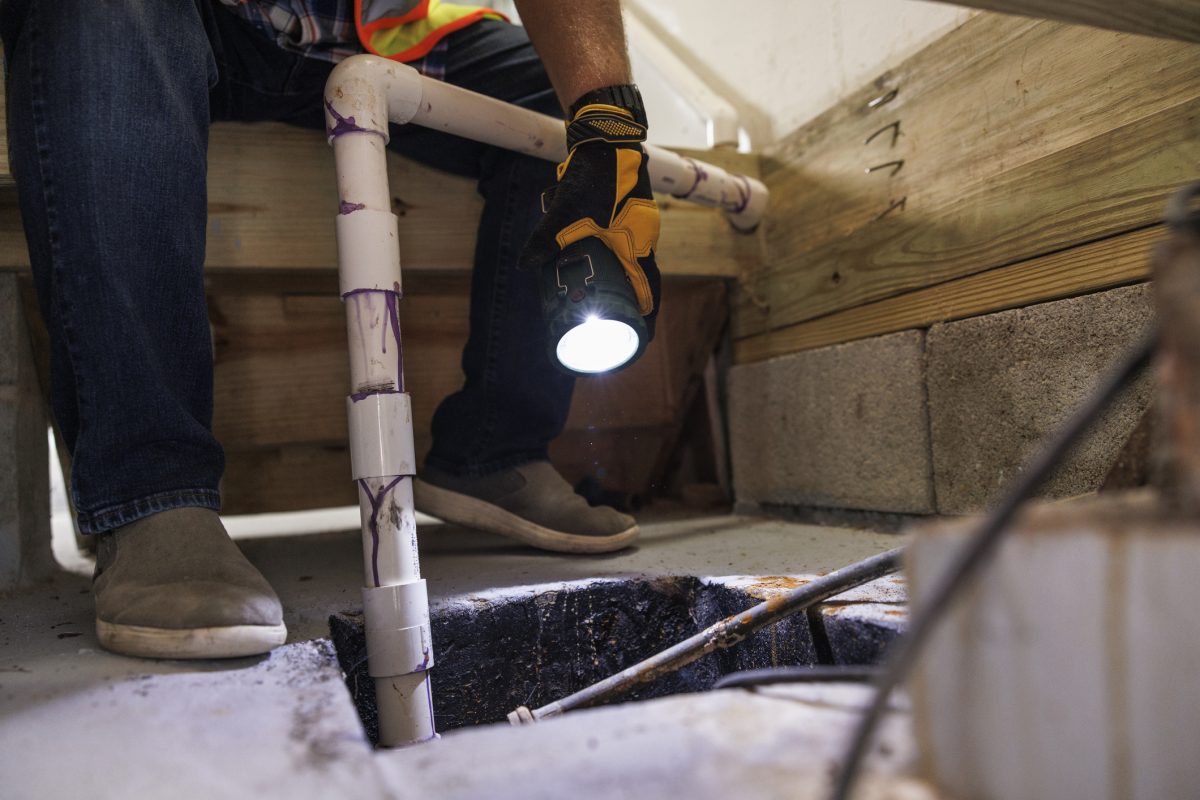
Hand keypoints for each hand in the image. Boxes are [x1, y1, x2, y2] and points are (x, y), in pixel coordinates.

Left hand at [520, 85, 661, 320]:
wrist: (607, 137)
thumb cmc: (596, 173)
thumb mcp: (568, 208)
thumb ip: (548, 236)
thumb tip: (527, 265)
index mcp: (638, 242)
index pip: (649, 290)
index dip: (648, 316)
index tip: (644, 339)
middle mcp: (643, 238)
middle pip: (643, 283)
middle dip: (633, 308)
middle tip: (616, 329)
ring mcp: (637, 227)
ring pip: (633, 265)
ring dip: (624, 286)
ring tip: (606, 305)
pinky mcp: (627, 217)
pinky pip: (625, 249)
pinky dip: (617, 264)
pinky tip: (598, 266)